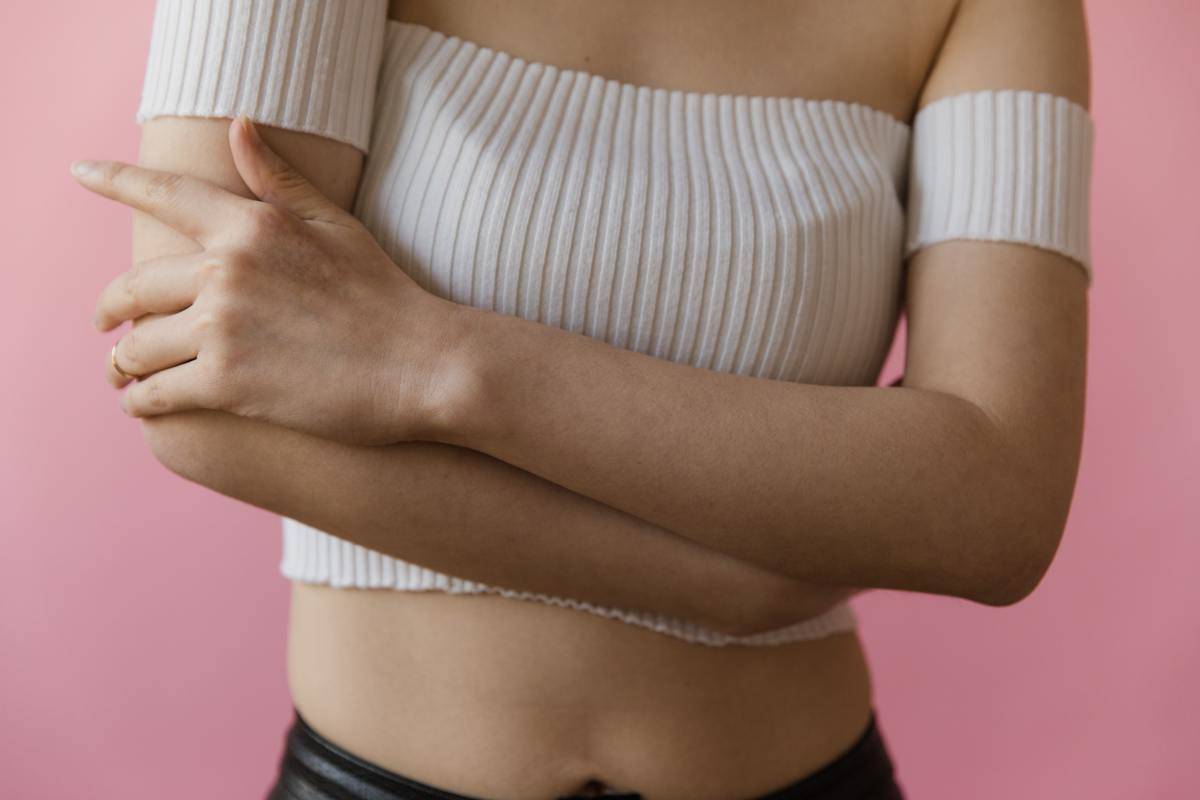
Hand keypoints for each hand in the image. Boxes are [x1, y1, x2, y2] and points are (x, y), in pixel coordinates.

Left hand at [75, 115, 463, 445]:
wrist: (422, 365)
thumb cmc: (385, 295)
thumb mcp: (335, 224)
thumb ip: (278, 179)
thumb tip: (240, 123)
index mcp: (250, 226)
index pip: (163, 193)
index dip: (114, 181)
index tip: (82, 173)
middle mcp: (225, 272)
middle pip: (132, 287)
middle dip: (109, 310)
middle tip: (104, 323)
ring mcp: (222, 330)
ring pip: (137, 347)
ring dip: (122, 364)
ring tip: (124, 374)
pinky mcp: (227, 386)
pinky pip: (156, 393)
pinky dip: (141, 402)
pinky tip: (142, 405)